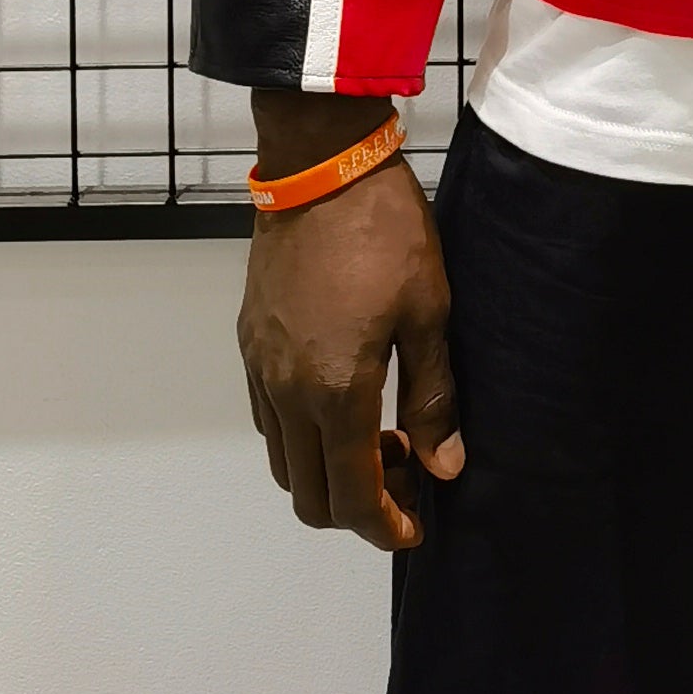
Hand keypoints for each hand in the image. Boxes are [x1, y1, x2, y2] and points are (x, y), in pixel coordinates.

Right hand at [238, 119, 461, 547]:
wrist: (321, 165)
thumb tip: (444, 468)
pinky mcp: (248, 342)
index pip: (352, 497)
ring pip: (283, 461)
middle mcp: (286, 393)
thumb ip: (433, 397)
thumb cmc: (386, 233)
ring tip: (379, 436)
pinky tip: (342, 402)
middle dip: (356, 508)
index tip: (416, 527)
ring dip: (326, 471)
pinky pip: (268, 418)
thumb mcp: (429, 312)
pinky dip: (302, 435)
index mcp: (334, 392)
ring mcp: (260, 368)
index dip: (385, 527)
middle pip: (308, 495)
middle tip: (405, 476)